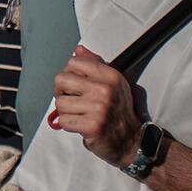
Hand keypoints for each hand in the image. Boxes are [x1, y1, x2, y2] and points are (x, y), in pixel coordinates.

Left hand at [51, 46, 142, 167]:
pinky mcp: (92, 126)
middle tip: (72, 101)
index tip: (75, 85)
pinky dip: (68, 125)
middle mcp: (105, 89)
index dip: (69, 73)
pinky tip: (81, 125)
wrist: (132, 140)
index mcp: (110, 75)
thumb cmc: (118, 111)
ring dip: (65, 111)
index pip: (73, 62)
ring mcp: (99, 108)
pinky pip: (63, 121)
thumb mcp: (112, 83)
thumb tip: (78, 49)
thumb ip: (95, 64)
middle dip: (61, 92)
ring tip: (79, 115)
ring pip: (59, 103)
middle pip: (61, 80)